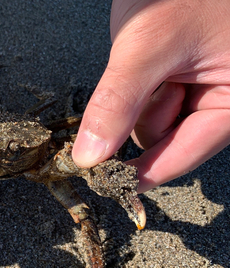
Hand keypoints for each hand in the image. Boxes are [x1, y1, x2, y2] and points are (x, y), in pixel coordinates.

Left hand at [72, 0, 229, 192]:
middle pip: (167, 139)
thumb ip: (119, 103)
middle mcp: (221, 96)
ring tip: (150, 57)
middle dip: (141, 118)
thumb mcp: (148, 45)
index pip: (184, 155)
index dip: (143, 172)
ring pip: (154, 119)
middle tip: (140, 82)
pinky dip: (138, 86)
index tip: (110, 183)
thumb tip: (91, 154)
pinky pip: (150, 97)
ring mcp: (202, 84)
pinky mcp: (182, 74)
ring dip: (138, 98)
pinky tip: (146, 59)